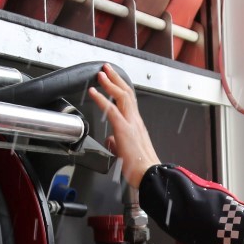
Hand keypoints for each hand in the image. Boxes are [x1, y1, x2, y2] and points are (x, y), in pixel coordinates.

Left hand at [86, 64, 161, 187]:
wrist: (149, 174)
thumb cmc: (140, 167)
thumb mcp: (125, 151)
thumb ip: (117, 143)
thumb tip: (110, 140)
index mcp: (136, 125)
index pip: (128, 101)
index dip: (119, 88)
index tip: (112, 80)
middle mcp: (135, 121)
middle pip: (126, 93)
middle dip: (115, 79)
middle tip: (106, 69)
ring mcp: (131, 124)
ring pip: (121, 97)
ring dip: (110, 83)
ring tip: (101, 74)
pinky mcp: (124, 130)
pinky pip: (112, 110)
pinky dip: (102, 99)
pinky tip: (94, 92)